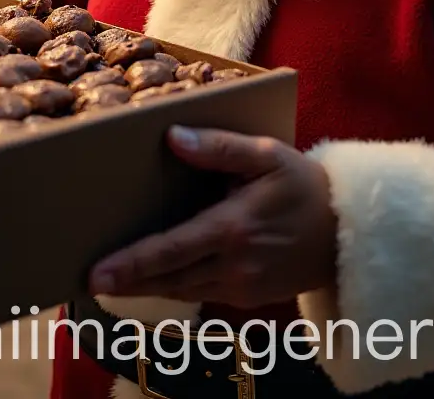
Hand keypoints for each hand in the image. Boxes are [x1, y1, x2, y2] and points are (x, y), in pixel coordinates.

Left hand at [89, 127, 337, 307]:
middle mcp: (234, 263)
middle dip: (127, 281)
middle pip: (167, 278)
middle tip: (87, 280)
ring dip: (145, 287)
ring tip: (111, 280)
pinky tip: (155, 277)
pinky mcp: (248, 296)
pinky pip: (200, 292)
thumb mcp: (267, 154)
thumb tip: (171, 137)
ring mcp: (241, 285)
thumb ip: (219, 146)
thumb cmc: (303, 185)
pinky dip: (173, 287)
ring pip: (180, 289)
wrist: (346, 231)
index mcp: (234, 227)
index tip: (97, 273)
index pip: (171, 250)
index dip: (132, 264)